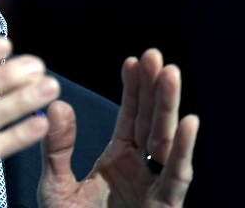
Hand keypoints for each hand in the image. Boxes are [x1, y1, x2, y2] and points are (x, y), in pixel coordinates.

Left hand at [38, 48, 199, 206]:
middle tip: (156, 55)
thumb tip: (57, 104)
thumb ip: (57, 148)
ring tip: (170, 73)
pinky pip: (177, 177)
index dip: (134, 89)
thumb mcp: (55, 186)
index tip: (134, 59)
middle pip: (152, 122)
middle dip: (155, 90)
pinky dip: (183, 149)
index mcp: (119, 159)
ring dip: (170, 107)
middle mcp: (142, 170)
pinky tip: (189, 120)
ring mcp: (155, 188)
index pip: (131, 116)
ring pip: (167, 141)